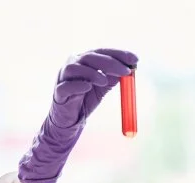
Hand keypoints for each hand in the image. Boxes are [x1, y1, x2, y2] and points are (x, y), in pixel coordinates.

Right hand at [17, 48, 138, 182]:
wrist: (71, 119)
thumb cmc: (87, 98)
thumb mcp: (104, 85)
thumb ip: (115, 75)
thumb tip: (132, 66)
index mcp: (84, 60)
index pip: (102, 51)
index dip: (119, 54)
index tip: (135, 59)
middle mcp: (72, 64)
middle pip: (89, 57)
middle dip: (110, 63)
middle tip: (126, 71)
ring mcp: (63, 78)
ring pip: (74, 68)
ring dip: (92, 72)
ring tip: (104, 81)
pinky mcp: (58, 93)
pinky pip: (65, 87)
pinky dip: (77, 85)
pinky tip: (87, 87)